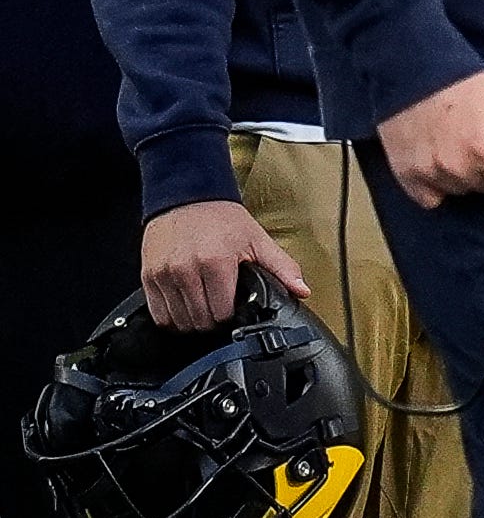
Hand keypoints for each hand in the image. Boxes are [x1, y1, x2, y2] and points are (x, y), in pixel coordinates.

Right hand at [139, 200, 307, 331]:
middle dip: (213, 322)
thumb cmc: (223, 219)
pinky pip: (158, 313)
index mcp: (216, 263)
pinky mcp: (148, 275)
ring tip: (203, 309)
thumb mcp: (258, 240)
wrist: (186, 195)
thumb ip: (282, 268)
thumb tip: (302, 290)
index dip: (232, 317)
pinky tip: (184, 308)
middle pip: (200, 320)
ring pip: (178, 321)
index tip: (235, 311)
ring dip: (192, 322)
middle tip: (220, 311)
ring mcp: (164, 273)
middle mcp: (186, 270)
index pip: (222, 313)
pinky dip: (171, 317)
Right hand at [378, 70, 483, 209]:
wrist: (411, 73)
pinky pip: (431, 199)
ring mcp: (428, 172)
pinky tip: (436, 159)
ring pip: (460, 192)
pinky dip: (436, 185)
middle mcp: (456, 166)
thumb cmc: (467, 87)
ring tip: (454, 144)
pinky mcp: (405, 175)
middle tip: (477, 140)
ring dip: (463, 176)